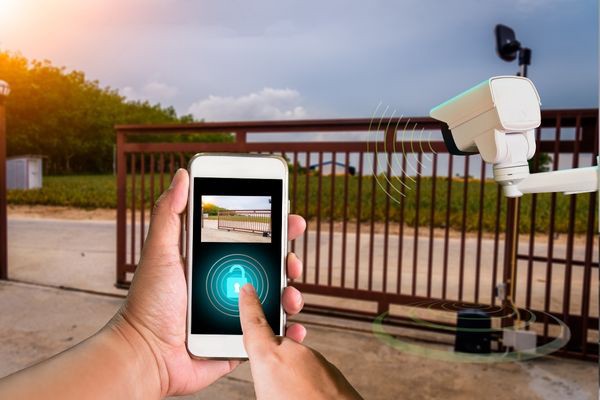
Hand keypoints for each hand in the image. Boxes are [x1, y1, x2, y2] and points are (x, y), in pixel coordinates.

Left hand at [109, 168, 306, 396]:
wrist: (146, 355)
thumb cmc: (148, 303)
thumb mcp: (159, 251)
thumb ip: (169, 213)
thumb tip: (181, 174)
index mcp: (213, 261)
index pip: (250, 238)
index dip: (273, 227)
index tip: (289, 217)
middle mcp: (229, 283)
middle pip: (269, 266)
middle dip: (288, 259)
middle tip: (292, 259)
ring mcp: (237, 312)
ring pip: (276, 298)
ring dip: (292, 294)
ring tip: (291, 297)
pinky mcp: (241, 339)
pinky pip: (271, 333)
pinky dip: (289, 331)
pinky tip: (294, 328)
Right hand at [239, 284, 362, 399]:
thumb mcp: (264, 394)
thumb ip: (263, 378)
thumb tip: (267, 383)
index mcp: (269, 358)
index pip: (253, 322)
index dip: (248, 303)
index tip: (247, 288)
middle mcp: (294, 353)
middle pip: (275, 346)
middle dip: (270, 358)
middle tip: (269, 383)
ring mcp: (317, 361)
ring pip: (296, 363)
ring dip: (291, 376)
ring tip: (290, 398)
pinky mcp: (334, 373)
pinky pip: (313, 373)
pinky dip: (308, 384)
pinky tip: (306, 399)